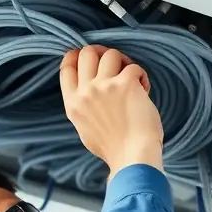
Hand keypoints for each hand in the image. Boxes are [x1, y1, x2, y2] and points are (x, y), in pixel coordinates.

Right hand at [59, 45, 163, 178]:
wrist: (132, 158)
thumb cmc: (114, 148)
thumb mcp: (85, 128)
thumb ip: (83, 106)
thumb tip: (86, 88)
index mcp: (73, 104)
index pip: (66, 67)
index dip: (77, 57)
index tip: (90, 58)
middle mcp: (86, 92)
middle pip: (86, 53)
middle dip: (102, 55)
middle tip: (115, 65)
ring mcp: (104, 87)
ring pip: (111, 54)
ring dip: (124, 63)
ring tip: (132, 81)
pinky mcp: (125, 85)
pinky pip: (134, 67)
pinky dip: (141, 77)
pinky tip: (144, 91)